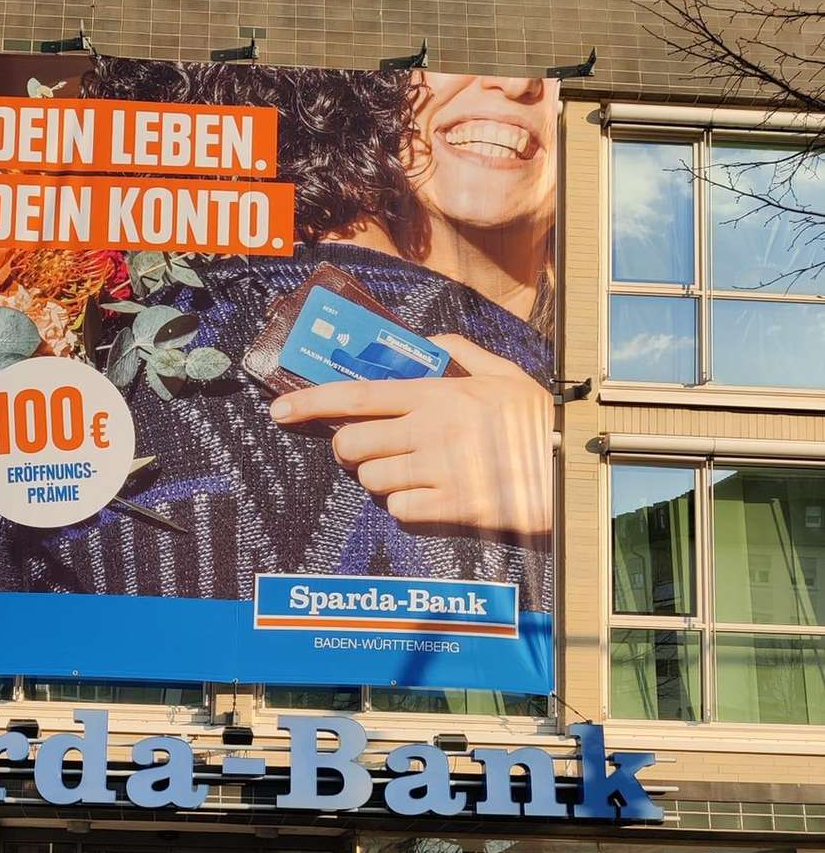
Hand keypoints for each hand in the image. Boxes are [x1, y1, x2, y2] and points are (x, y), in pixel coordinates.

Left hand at [269, 333, 550, 541]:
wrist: (573, 471)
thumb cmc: (540, 423)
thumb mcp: (506, 375)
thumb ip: (462, 354)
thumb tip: (427, 341)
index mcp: (438, 393)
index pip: (358, 396)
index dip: (311, 403)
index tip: (278, 410)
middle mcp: (431, 430)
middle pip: (350, 446)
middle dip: (353, 452)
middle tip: (375, 452)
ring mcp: (439, 470)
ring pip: (372, 481)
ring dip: (384, 481)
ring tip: (417, 474)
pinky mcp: (451, 508)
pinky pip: (400, 511)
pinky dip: (409, 509)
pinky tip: (434, 498)